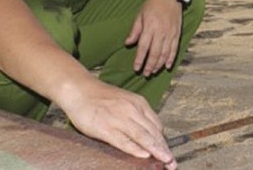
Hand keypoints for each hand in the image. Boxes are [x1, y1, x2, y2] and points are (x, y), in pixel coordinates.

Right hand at [60, 79, 176, 167]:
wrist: (79, 89)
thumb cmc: (102, 98)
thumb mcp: (126, 102)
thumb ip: (137, 116)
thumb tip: (149, 134)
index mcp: (139, 103)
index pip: (157, 125)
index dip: (164, 141)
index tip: (170, 153)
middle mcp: (132, 110)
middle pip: (153, 132)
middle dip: (164, 149)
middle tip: (172, 163)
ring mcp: (119, 119)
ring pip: (142, 136)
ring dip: (156, 150)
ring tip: (165, 161)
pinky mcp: (105, 128)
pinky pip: (123, 141)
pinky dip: (135, 149)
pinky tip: (144, 155)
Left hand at [126, 0, 183, 76]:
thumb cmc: (153, 4)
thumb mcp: (140, 15)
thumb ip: (135, 30)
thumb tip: (128, 43)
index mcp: (150, 26)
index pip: (143, 47)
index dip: (140, 59)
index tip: (136, 68)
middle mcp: (161, 31)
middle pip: (155, 53)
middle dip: (150, 65)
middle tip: (145, 74)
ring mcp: (170, 32)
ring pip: (165, 53)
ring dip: (159, 64)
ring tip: (154, 71)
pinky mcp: (177, 33)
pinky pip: (175, 48)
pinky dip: (171, 58)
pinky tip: (168, 66)